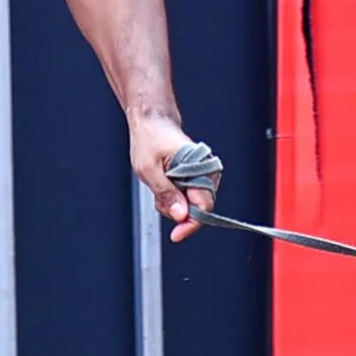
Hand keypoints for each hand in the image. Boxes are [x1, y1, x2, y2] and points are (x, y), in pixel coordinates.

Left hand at [131, 113, 213, 239]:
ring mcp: (202, 175)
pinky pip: (187, 198)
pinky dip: (173, 198)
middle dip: (177, 211)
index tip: (176, 234)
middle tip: (158, 198)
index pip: (204, 207)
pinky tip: (163, 184)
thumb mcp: (149, 169)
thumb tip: (180, 215)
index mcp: (200, 167)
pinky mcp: (196, 177)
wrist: (151, 121)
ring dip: (173, 204)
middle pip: (199, 209)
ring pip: (192, 206)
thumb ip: (166, 193)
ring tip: (159, 185)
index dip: (191, 224)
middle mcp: (206, 171)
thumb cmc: (150, 139)